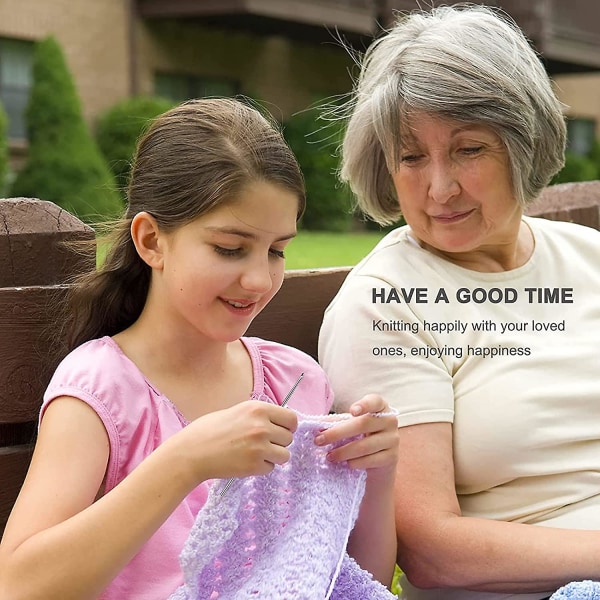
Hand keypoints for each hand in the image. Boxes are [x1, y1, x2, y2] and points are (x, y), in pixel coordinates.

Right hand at [172, 400, 297, 483]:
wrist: (191, 452)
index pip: (292, 419)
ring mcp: (259, 447)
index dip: (287, 426)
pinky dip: (262, 467)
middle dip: (279, 442)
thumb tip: (280, 422)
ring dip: (273, 456)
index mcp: (258, 409)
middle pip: (289, 437)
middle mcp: (262, 426)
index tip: (279, 431)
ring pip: (285, 455)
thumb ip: (259, 415)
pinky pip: (271, 468)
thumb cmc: (209, 430)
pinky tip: (246, 461)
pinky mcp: (254, 465)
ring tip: (255, 453)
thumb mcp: (237, 411)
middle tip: (262, 444)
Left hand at [314, 393, 397, 477]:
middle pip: (362, 425)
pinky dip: (354, 463)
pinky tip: (345, 464)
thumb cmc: (362, 436)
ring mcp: (393, 440)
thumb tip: (317, 426)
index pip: (375, 401)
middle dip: (337, 433)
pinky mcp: (391, 457)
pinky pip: (370, 460)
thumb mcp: (351, 425)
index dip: (364, 404)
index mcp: (380, 407)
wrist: (380, 460)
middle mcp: (390, 421)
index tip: (352, 411)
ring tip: (328, 456)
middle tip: (319, 440)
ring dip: (343, 452)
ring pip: (364, 446)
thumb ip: (337, 422)